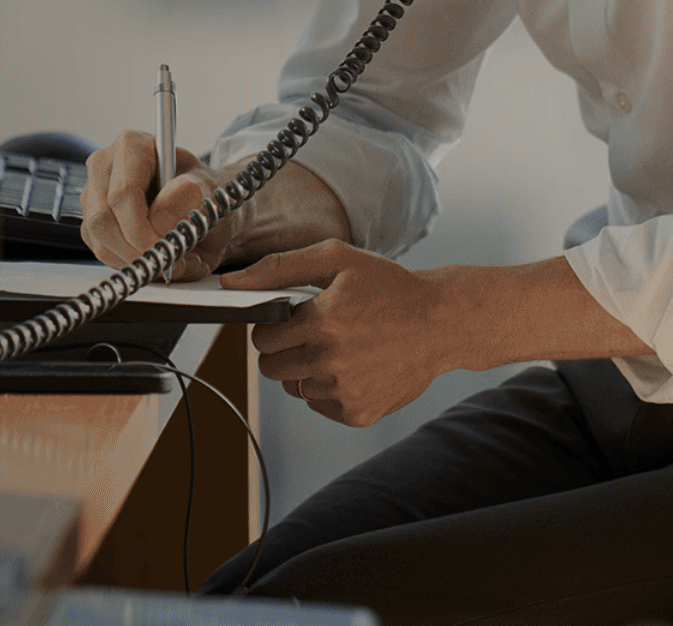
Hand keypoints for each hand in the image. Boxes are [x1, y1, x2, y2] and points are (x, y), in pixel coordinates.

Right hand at [82, 130, 249, 280]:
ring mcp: (94, 194)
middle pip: (102, 219)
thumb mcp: (209, 189)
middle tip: (166, 260)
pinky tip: (153, 255)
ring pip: (99, 240)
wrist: (201, 208)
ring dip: (135, 259)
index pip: (123, 193)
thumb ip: (189, 196)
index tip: (163, 249)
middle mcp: (106, 166)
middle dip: (135, 249)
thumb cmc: (203, 192)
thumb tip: (160, 216)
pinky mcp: (92, 221)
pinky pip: (102, 251)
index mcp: (132, 145)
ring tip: (168, 258)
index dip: (140, 229)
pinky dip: (130, 262)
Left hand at [226, 241, 464, 425]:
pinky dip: (328, 388)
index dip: (274, 327)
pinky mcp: (357, 413)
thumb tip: (231, 285)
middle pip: (271, 368)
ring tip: (340, 348)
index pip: (262, 339)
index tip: (295, 318)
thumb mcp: (337, 260)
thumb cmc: (389, 286)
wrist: (441, 322)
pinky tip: (354, 366)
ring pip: (294, 387)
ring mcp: (344, 392)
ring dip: (307, 369)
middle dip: (284, 349)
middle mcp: (330, 362)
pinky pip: (319, 404)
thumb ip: (279, 268)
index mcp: (321, 322)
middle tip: (314, 333)